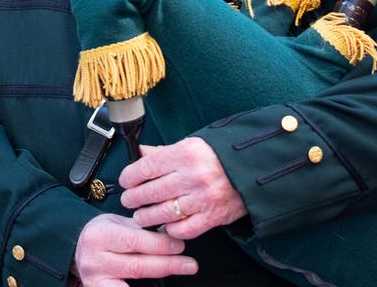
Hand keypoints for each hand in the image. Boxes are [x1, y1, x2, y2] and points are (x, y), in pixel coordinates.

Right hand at [72, 213, 196, 285]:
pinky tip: (159, 286)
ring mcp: (95, 279)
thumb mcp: (117, 223)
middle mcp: (95, 259)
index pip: (135, 240)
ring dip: (162, 276)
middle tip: (189, 264)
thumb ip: (141, 229)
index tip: (181, 245)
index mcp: (100, 235)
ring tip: (181, 271)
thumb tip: (173, 234)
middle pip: (137, 264)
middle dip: (168, 264)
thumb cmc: (103, 234)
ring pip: (134, 279)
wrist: (76, 248)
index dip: (161, 244)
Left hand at [119, 137, 246, 239]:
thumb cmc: (219, 156)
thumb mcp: (190, 145)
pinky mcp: (211, 216)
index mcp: (186, 154)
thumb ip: (163, 152)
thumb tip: (140, 153)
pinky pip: (183, 229)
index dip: (130, 176)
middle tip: (129, 200)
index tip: (125, 181)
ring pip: (163, 213)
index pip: (146, 167)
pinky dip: (170, 230)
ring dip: (147, 217)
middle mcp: (193, 176)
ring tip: (141, 215)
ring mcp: (202, 198)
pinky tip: (165, 225)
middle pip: (151, 192)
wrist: (252, 169)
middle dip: (133, 199)